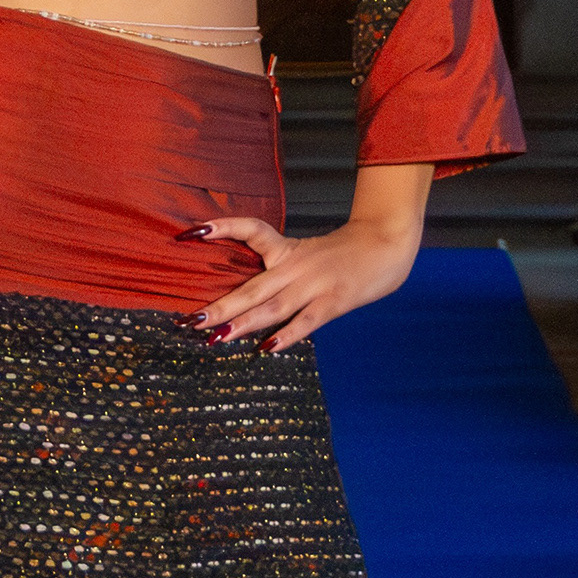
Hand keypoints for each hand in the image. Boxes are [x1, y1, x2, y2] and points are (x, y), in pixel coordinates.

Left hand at [182, 211, 422, 354]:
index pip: (251, 229)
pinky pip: (307, 320)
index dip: (222, 228)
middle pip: (252, 287)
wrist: (387, 242)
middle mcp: (295, 265)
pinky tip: (266, 348)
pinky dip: (287, 335)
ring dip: (243, 323)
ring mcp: (315, 283)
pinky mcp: (335, 300)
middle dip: (220, 306)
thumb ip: (279, 273)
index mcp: (287, 249)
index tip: (190, 233)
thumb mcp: (307, 255)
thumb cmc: (345, 254)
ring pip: (273, 306)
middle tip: (190, 321)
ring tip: (216, 338)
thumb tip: (245, 298)